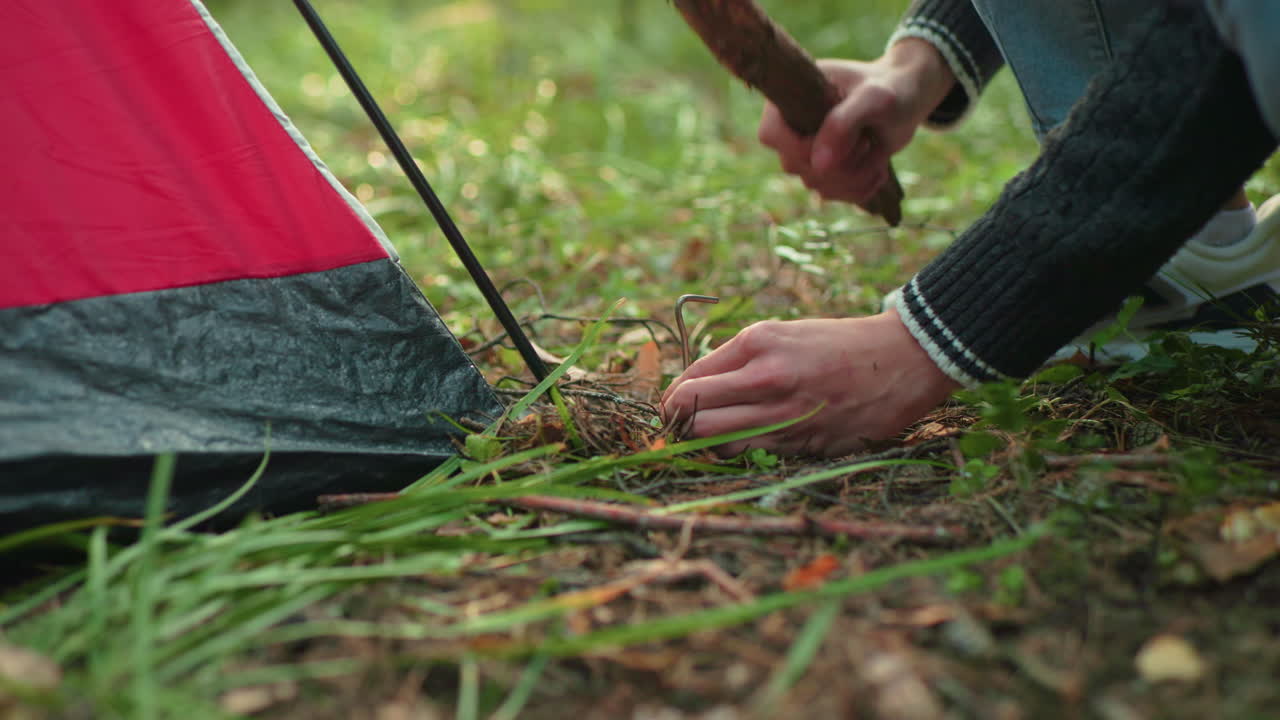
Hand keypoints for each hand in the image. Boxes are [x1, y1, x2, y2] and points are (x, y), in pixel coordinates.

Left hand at [659, 309, 959, 457]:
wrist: (904, 358)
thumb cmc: (838, 343)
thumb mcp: (783, 333)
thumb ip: (737, 358)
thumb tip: (693, 387)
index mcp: (758, 343)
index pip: (690, 380)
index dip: (673, 398)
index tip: (673, 406)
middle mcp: (767, 378)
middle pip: (692, 415)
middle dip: (677, 424)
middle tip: (679, 426)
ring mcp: (786, 414)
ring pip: (717, 442)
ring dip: (705, 443)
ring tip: (709, 436)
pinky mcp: (806, 442)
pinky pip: (754, 454)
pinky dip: (741, 451)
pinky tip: (749, 440)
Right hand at [758, 38, 954, 205]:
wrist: (907, 98)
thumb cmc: (890, 89)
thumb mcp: (873, 99)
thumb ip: (842, 125)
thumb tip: (817, 166)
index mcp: (793, 97)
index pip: (770, 135)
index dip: (803, 148)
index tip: (844, 138)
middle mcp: (793, 126)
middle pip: (795, 166)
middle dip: (840, 162)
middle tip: (868, 142)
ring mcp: (808, 151)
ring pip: (815, 184)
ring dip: (854, 176)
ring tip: (876, 152)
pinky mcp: (825, 170)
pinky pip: (832, 194)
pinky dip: (859, 188)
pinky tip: (877, 169)